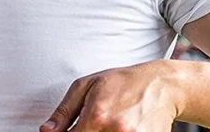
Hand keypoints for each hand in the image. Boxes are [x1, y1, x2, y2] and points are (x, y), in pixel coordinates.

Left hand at [42, 60, 185, 131]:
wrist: (162, 85)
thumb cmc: (123, 82)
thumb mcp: (86, 86)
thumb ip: (63, 112)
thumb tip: (46, 131)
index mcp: (97, 114)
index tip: (74, 131)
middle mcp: (115, 129)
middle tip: (93, 125)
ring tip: (107, 125)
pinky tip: (120, 128)